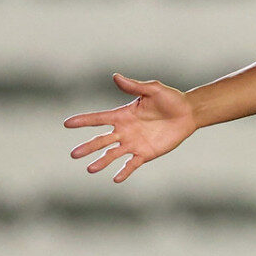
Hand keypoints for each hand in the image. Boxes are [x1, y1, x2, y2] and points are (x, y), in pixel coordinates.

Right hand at [64, 73, 197, 182]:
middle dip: (88, 147)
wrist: (187, 114)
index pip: (98, 118)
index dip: (83, 121)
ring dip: (101, 161)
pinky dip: (124, 171)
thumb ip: (134, 86)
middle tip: (74, 154)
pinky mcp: (146, 153)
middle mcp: (125, 130)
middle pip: (101, 140)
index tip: (67, 124)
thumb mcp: (152, 90)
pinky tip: (116, 178)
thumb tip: (115, 76)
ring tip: (90, 169)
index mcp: (123, 115)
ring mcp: (134, 143)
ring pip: (113, 154)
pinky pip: (132, 164)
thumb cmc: (170, 99)